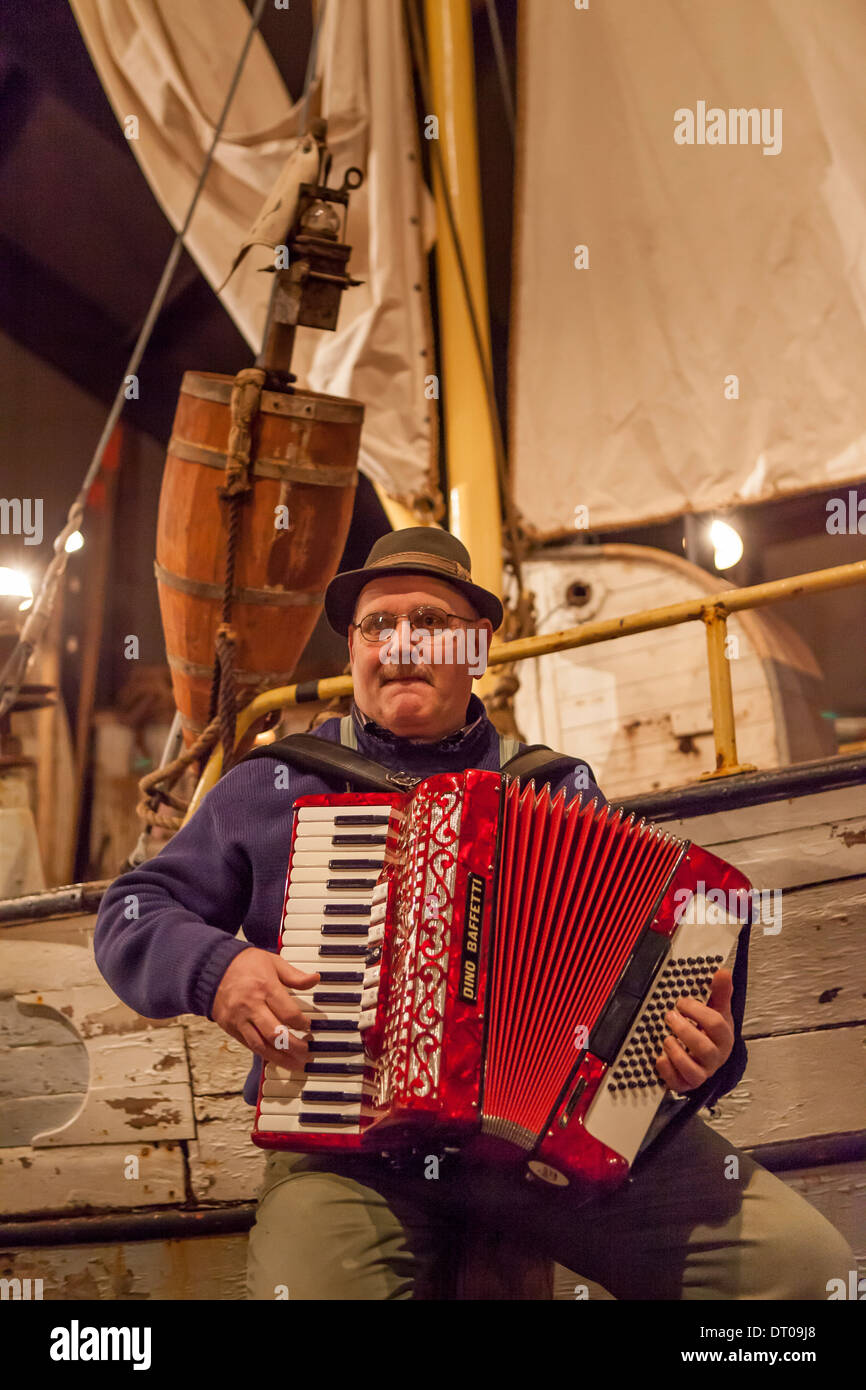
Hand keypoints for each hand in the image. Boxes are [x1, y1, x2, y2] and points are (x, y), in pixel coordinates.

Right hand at [211, 948, 319, 1069]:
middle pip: (275, 1034)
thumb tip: (315, 979)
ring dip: (280, 1058)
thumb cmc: (245, 963)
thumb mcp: (273, 962)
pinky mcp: (230, 1027)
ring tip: (296, 1064)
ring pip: (261, 1046)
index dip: (303, 1024)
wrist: (212, 967)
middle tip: (308, 1052)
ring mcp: (238, 1019)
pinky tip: (276, 1058)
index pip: (288, 1014)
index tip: (309, 1026)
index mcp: (265, 987)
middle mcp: (251, 1005)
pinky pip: (248, 1045)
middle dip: (294, 1047)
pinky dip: (264, 1054)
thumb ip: (295, 975)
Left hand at [654, 968, 734, 1094]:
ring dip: (676, 1053)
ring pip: (693, 1071)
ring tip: (666, 1038)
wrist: (708, 1057)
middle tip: (670, 1016)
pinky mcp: (686, 1083)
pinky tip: (660, 1057)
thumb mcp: (718, 1010)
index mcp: (724, 1037)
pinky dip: (667, 1071)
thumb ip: (720, 992)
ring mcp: (701, 1072)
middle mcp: (715, 1058)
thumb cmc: (711, 1031)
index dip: (697, 1011)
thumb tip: (723, 972)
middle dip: (685, 1031)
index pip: (717, 1025)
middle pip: (705, 1049)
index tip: (682, 1002)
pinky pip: (678, 1084)